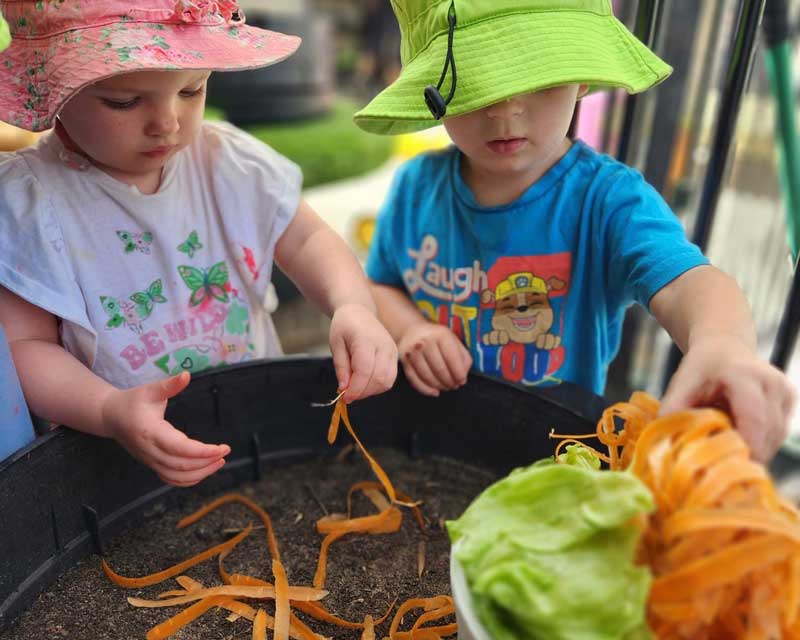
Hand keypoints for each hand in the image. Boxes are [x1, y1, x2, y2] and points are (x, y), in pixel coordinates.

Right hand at [101, 372, 229, 486]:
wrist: (110, 416)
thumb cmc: (132, 401)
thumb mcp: (150, 389)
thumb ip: (169, 385)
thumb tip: (186, 375)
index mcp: (151, 432)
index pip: (180, 448)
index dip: (202, 452)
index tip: (221, 448)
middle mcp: (150, 450)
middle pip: (181, 465)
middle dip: (206, 462)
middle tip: (225, 452)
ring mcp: (150, 460)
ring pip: (176, 476)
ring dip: (200, 473)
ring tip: (219, 461)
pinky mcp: (151, 464)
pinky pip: (170, 479)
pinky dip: (188, 480)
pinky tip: (204, 471)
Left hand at [329, 303, 397, 402]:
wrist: (359, 312)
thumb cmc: (345, 326)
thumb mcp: (335, 344)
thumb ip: (341, 367)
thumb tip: (344, 389)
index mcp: (366, 339)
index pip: (364, 370)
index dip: (355, 388)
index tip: (344, 397)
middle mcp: (384, 345)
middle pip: (378, 379)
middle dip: (362, 392)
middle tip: (347, 394)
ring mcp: (392, 351)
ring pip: (386, 382)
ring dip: (370, 391)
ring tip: (355, 388)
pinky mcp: (395, 357)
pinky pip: (390, 379)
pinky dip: (377, 386)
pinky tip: (365, 383)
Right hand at [397, 322, 471, 396]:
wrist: (410, 331)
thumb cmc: (437, 339)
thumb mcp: (453, 341)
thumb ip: (463, 357)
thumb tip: (462, 377)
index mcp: (441, 335)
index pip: (452, 359)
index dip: (459, 374)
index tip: (462, 381)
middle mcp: (425, 342)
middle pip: (440, 370)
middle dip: (450, 382)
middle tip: (454, 386)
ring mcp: (412, 352)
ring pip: (427, 376)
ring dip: (439, 386)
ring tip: (446, 387)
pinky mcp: (404, 361)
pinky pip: (415, 380)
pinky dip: (426, 389)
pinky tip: (434, 392)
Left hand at [660, 337, 795, 462]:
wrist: (723, 347)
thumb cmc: (700, 369)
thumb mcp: (681, 385)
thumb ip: (673, 412)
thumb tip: (664, 445)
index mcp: (744, 376)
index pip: (754, 420)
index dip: (745, 448)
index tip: (726, 467)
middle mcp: (772, 382)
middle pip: (767, 433)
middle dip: (747, 454)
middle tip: (721, 466)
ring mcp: (785, 391)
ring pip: (776, 438)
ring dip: (754, 449)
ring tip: (727, 446)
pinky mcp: (791, 400)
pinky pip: (778, 434)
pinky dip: (761, 442)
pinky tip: (739, 435)